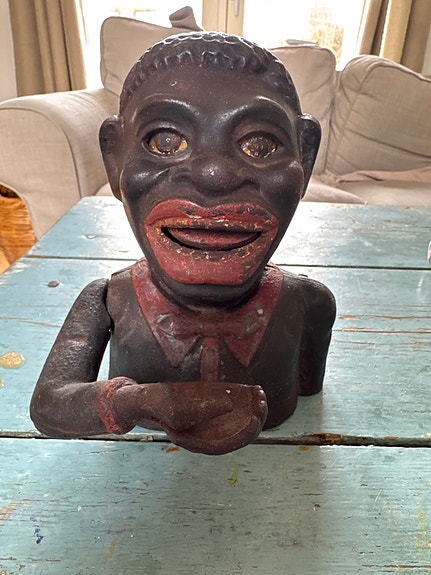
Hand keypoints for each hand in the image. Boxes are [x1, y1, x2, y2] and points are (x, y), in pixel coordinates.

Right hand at [113, 380, 267, 454]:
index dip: (245, 433)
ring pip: (239, 422)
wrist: (146, 399)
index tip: (255, 417)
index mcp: (197, 441)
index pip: (227, 444)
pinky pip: (235, 409)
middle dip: (254, 419)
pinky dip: (246, 401)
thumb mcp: (173, 404)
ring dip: (253, 410)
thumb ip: (200, 407)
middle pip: (238, 434)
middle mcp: (208, 434)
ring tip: (261, 394)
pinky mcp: (213, 408)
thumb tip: (230, 404)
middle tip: (262, 400)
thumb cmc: (157, 404)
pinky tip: (255, 389)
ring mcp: (212, 422)